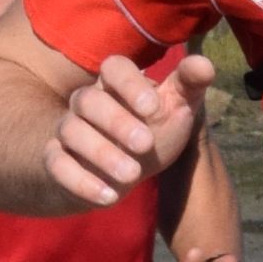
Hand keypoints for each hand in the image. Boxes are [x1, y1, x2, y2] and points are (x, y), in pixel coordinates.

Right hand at [45, 51, 210, 211]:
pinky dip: (81, 181)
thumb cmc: (151, 131)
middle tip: (145, 143)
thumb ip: (189, 86)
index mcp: (115, 84)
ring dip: (101, 153)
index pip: (113, 68)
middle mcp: (86, 102)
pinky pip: (57, 165)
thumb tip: (205, 65)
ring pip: (71, 131)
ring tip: (132, 175)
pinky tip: (110, 197)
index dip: (130, 84)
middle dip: (116, 121)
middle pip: (88, 100)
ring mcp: (69, 130)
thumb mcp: (175, 109)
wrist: (123, 171)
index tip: (153, 107)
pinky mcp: (57, 160)